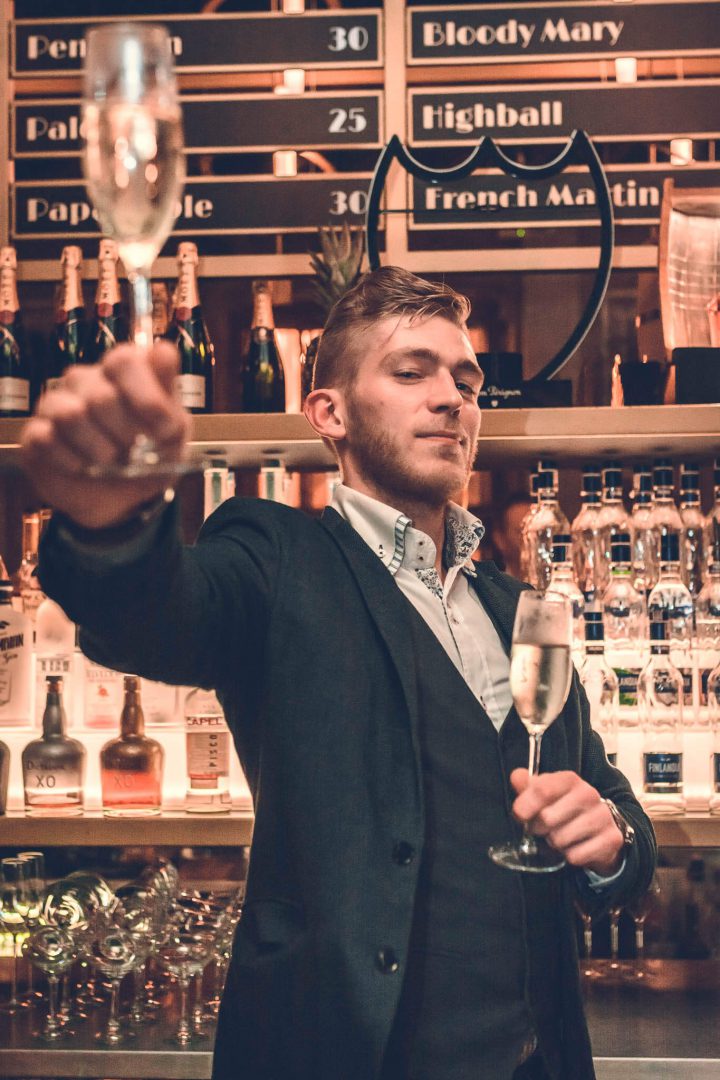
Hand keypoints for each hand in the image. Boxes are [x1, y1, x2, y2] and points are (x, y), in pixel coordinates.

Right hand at [21, 341, 190, 529]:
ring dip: (99, 449)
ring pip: (71, 415)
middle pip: (102, 396)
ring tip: (110, 460)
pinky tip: (83, 467)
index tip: (166, 430)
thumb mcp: (173, 436)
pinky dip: (72, 462)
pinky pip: (46, 439)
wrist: (119, 499)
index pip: (124, 361)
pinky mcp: (36, 431)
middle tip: (135, 452)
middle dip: (126, 434)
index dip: (146, 397)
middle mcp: (88, 379)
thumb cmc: (149, 458)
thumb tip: (163, 352)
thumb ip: (168, 395)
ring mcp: (57, 402)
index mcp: (124, 372)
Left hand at [510, 768, 624, 875]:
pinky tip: (575, 846)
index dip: (525, 805)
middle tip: (543, 828)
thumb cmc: (564, 808)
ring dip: (554, 843)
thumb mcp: (546, 793)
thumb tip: (517, 777)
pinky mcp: (611, 839)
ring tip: (560, 836)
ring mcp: (602, 816)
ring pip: (559, 839)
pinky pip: (575, 856)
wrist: (599, 827)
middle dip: (538, 828)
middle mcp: (588, 794)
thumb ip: (528, 785)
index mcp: (570, 779)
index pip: (542, 789)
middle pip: (547, 818)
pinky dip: (569, 856)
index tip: (519, 815)